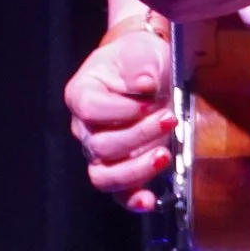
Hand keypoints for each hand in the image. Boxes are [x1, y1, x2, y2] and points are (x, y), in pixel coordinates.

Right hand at [66, 17, 176, 211]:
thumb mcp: (141, 51)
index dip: (121, 110)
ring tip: (164, 155)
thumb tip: (145, 83)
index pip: (90, 110)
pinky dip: (133, 200)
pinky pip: (119, 194)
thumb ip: (140, 63)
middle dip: (139, 136)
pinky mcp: (119, 168)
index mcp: (81, 94)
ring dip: (136, 170)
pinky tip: (150, 199)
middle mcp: (84, 127)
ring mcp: (99, 152)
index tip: (150, 101)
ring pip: (105, 176)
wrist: (146, 69)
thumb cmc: (138, 59)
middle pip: (101, 145)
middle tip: (168, 119)